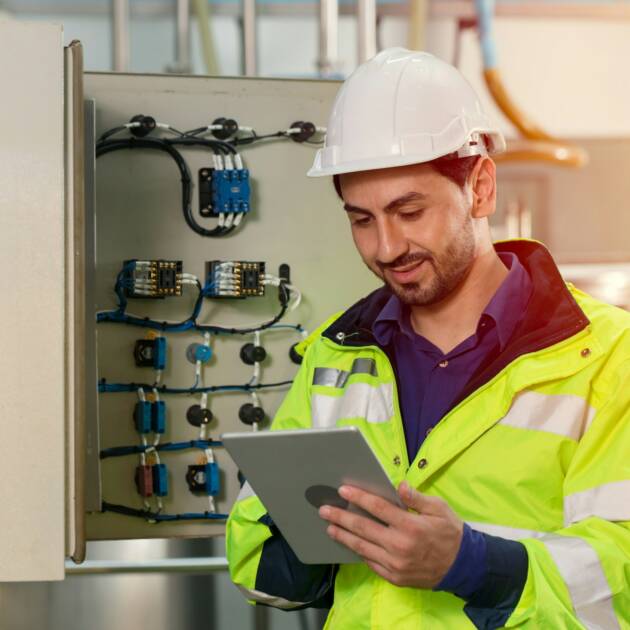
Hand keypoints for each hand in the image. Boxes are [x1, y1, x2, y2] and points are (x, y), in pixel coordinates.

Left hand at [319, 481, 462, 588]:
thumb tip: (399, 485)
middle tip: (324, 510)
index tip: (343, 490)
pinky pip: (371, 563)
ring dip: (343, 536)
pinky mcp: (395, 577)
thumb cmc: (450, 533)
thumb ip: (416, 497)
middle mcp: (399, 546)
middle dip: (341, 517)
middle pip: (363, 528)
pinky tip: (349, 543)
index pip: (378, 508)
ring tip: (330, 527)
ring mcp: (395, 564)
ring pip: (362, 547)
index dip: (359, 498)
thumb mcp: (439, 508)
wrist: (463, 567)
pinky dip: (358, 552)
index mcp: (410, 526)